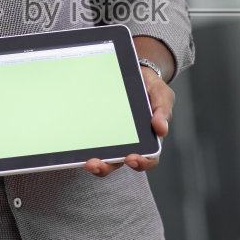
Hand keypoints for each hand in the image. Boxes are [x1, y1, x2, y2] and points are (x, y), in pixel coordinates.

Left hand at [85, 54, 171, 177]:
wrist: (134, 72)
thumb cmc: (150, 87)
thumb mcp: (161, 94)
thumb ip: (163, 111)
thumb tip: (162, 131)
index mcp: (148, 138)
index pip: (148, 158)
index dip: (141, 163)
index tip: (131, 158)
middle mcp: (129, 143)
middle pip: (118, 163)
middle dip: (106, 166)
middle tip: (96, 163)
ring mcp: (111, 137)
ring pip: (102, 158)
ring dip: (94, 162)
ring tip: (86, 160)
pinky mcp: (97, 129)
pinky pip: (90, 142)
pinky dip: (83, 147)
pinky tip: (75, 143)